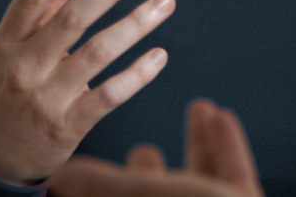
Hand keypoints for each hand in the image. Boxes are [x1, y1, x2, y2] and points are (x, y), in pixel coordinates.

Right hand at [0, 0, 175, 185]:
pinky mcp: (68, 125)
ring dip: (135, 24)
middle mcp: (25, 65)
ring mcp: (46, 97)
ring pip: (97, 54)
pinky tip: (160, 54)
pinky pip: (109, 96)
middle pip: (71, 20)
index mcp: (9, 39)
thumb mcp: (13, 43)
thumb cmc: (8, 83)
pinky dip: (137, 75)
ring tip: (166, 1)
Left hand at [50, 100, 263, 196]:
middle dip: (150, 170)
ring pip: (200, 179)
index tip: (90, 165)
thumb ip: (99, 185)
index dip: (102, 186)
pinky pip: (233, 171)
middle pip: (157, 196)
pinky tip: (221, 117)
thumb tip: (62, 175)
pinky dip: (227, 144)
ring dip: (198, 142)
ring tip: (198, 108)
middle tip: (142, 149)